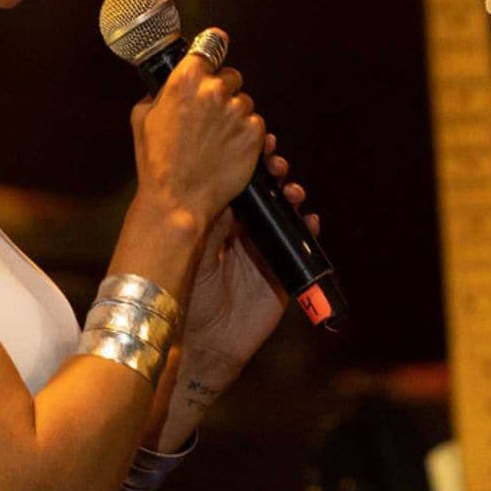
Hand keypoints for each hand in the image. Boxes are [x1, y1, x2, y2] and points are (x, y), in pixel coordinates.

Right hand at [130, 46, 265, 228]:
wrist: (178, 199)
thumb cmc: (158, 164)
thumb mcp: (142, 119)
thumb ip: (157, 93)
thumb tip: (164, 84)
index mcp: (186, 80)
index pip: (210, 45)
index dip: (213, 49)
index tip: (216, 48)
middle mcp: (214, 89)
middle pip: (231, 76)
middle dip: (223, 91)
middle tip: (209, 115)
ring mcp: (237, 110)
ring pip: (244, 102)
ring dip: (235, 115)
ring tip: (216, 139)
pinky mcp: (254, 132)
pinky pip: (256, 124)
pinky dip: (247, 135)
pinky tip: (228, 150)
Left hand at [149, 137, 319, 449]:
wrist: (194, 345)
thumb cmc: (182, 294)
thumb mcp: (191, 246)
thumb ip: (208, 217)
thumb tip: (223, 179)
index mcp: (217, 225)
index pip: (238, 186)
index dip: (250, 165)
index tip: (260, 144)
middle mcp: (242, 236)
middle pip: (265, 197)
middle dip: (273, 176)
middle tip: (276, 164)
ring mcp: (263, 255)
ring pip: (285, 217)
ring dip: (292, 199)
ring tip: (292, 191)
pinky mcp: (282, 277)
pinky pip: (301, 248)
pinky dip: (308, 230)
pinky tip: (309, 219)